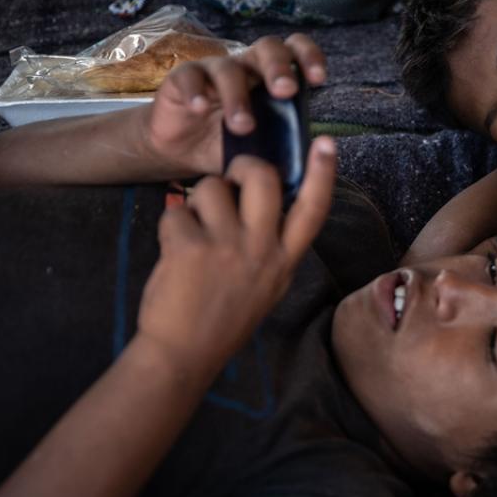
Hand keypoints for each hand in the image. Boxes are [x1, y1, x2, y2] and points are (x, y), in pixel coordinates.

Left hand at [135, 138, 336, 372]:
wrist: (183, 354)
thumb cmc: (223, 319)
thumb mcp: (266, 286)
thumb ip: (271, 247)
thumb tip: (261, 203)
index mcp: (284, 260)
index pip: (313, 209)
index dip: (322, 173)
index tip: (325, 142)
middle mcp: (262, 249)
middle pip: (263, 178)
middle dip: (243, 167)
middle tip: (231, 179)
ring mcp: (227, 247)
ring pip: (212, 188)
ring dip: (197, 202)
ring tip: (194, 231)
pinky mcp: (191, 248)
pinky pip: (176, 211)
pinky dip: (170, 225)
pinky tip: (173, 250)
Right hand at [140, 34, 327, 175]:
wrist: (184, 152)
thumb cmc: (232, 145)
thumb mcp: (264, 149)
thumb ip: (287, 148)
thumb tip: (314, 162)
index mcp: (273, 76)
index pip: (295, 50)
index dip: (309, 56)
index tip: (319, 79)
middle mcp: (247, 66)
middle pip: (267, 48)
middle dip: (279, 67)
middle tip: (285, 91)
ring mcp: (214, 70)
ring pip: (229, 68)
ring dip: (238, 96)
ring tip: (243, 127)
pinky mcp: (182, 79)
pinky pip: (190, 77)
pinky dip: (195, 92)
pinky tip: (199, 108)